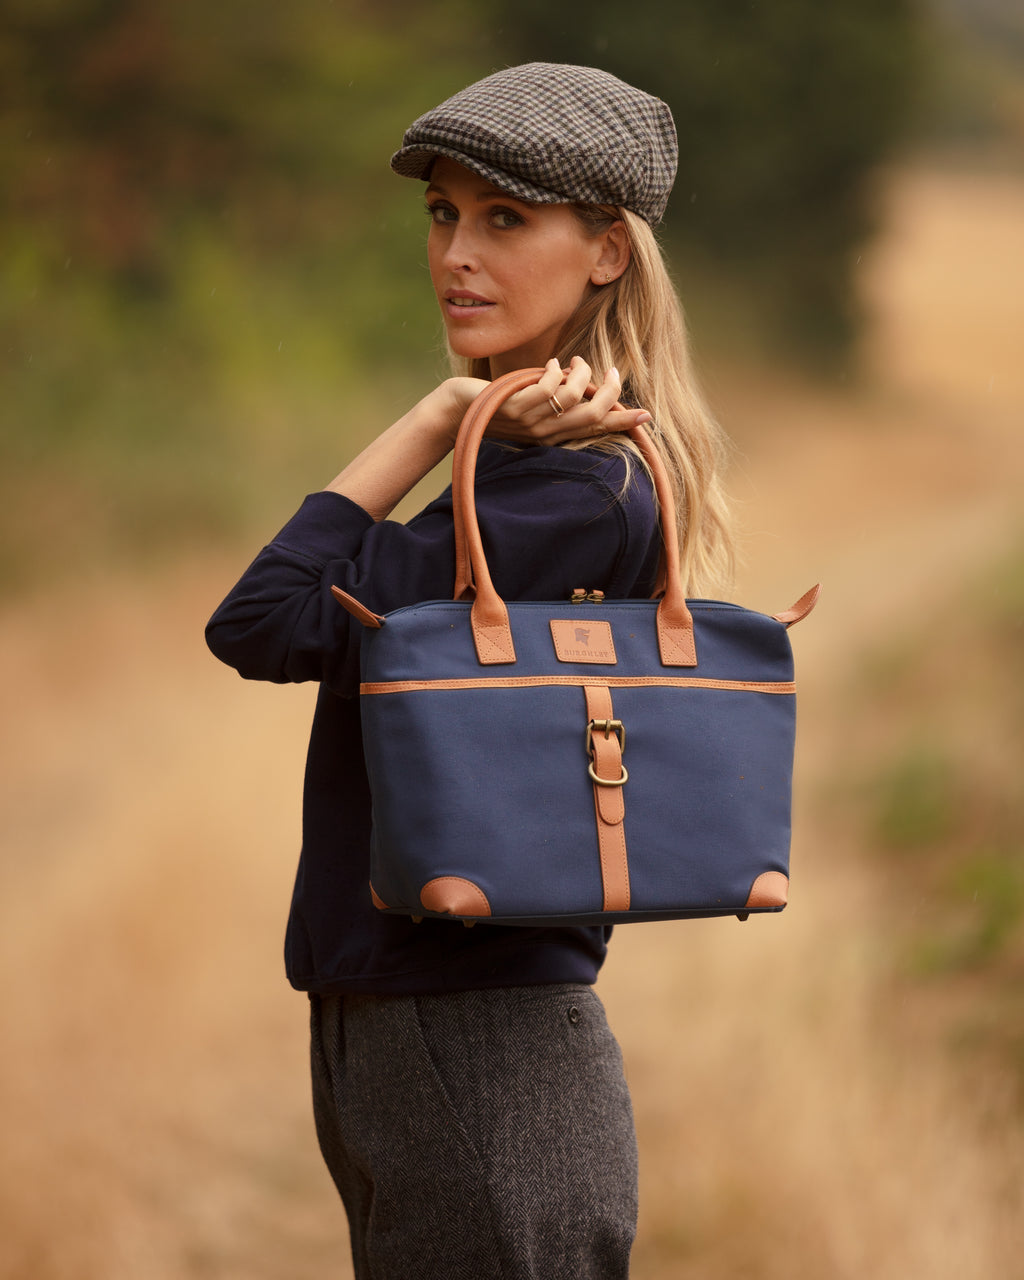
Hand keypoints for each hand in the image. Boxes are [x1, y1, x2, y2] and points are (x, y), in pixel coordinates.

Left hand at [443, 357, 651, 446]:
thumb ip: (558, 399)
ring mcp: (532, 421)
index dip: (621, 423)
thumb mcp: (532, 405)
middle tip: (611, 370)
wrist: (458, 413)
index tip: (645, 416)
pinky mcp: (516, 407)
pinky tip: (549, 365)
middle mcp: (546, 433)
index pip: (594, 430)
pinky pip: (548, 386)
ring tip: (573, 361)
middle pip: (592, 413)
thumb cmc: (496, 406)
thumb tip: (587, 383)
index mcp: (554, 435)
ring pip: (574, 396)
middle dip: (610, 390)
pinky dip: (555, 370)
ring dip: (580, 373)